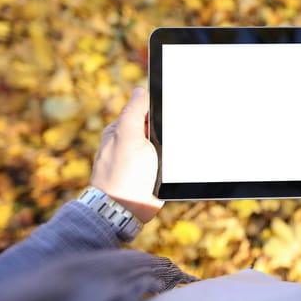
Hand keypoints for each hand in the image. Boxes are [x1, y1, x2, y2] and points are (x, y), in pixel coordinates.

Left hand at [90, 87, 163, 222]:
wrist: (126, 210)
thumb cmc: (123, 173)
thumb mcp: (127, 135)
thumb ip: (134, 111)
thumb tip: (140, 90)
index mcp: (122, 130)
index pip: (143, 109)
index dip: (158, 106)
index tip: (171, 108)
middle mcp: (131, 143)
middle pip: (156, 126)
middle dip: (166, 127)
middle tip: (173, 133)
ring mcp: (143, 160)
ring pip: (165, 143)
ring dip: (172, 145)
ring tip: (175, 150)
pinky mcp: (154, 175)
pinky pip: (168, 161)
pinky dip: (174, 160)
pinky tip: (178, 161)